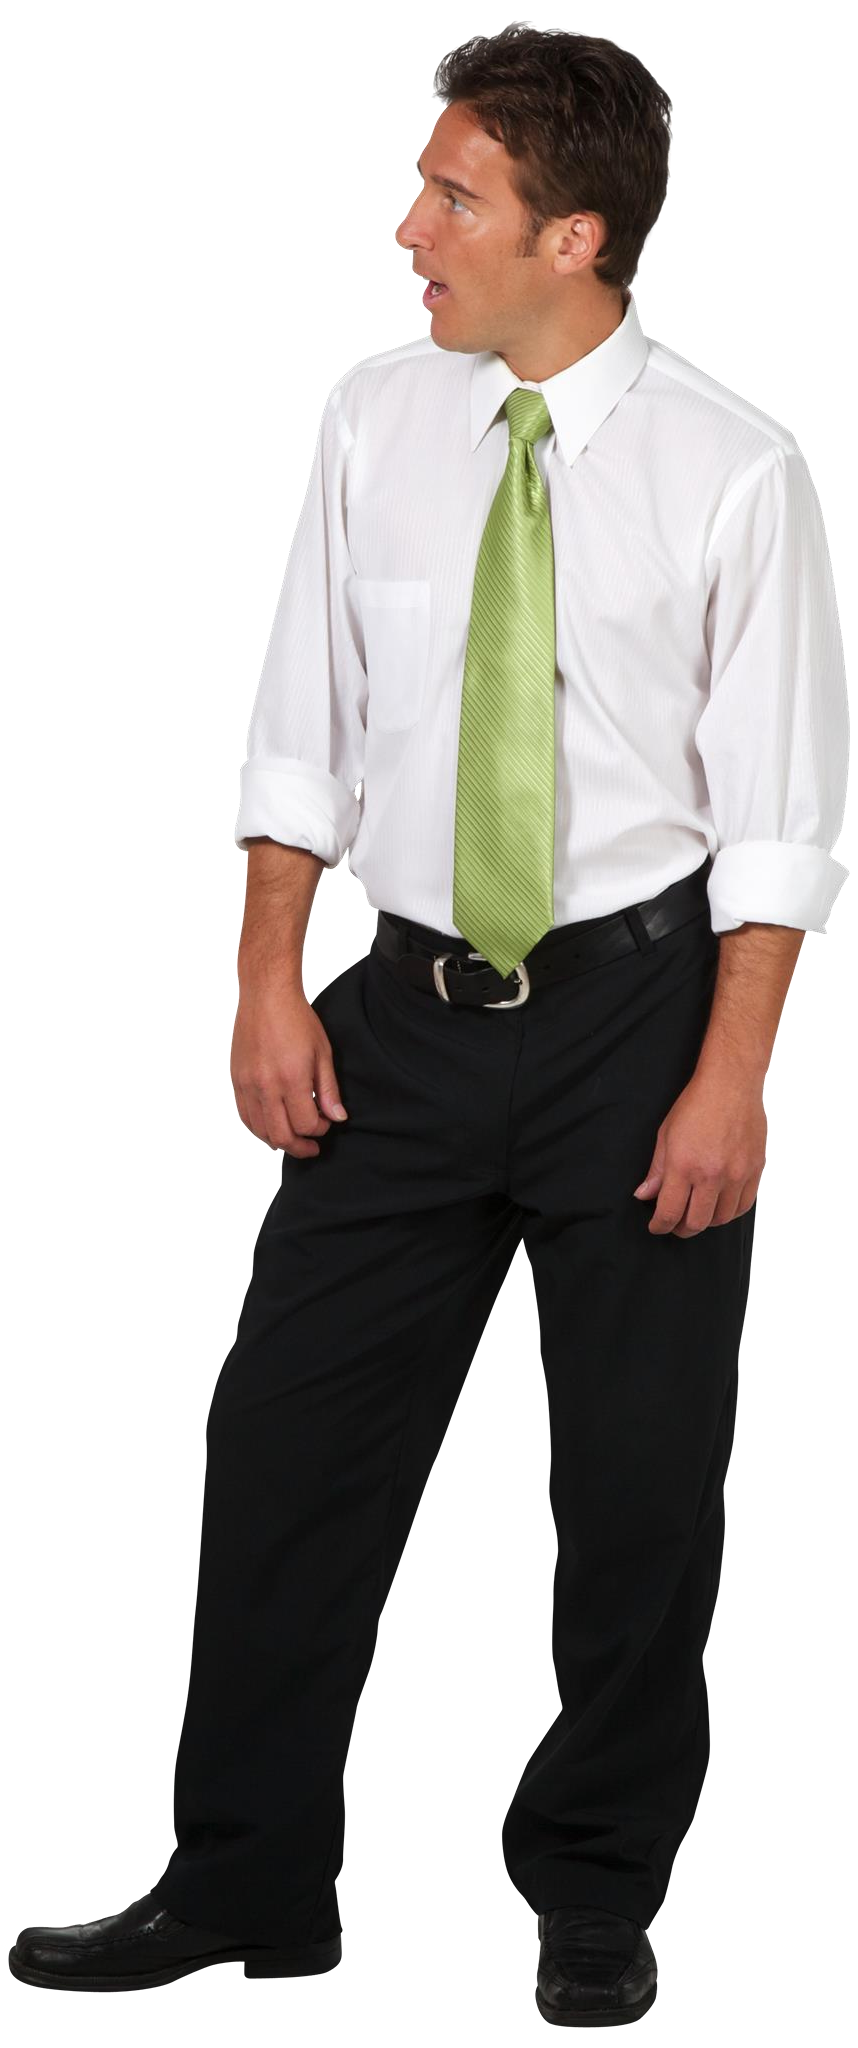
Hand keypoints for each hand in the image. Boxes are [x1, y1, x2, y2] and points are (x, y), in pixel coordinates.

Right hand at [231, 984, 348, 1157]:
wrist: (266, 996)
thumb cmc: (298, 1020)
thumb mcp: (322, 1052)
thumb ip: (328, 1089)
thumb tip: (337, 1118)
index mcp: (292, 1078)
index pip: (305, 1123)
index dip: (319, 1130)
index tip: (326, 1124)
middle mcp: (266, 1085)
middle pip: (281, 1135)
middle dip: (299, 1147)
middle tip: (312, 1148)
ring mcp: (247, 1084)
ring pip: (260, 1131)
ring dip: (278, 1142)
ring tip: (292, 1141)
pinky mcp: (236, 1081)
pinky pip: (244, 1117)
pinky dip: (258, 1129)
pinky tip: (271, 1128)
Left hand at [632, 1069, 765, 1235]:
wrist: (732, 1084)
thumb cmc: (696, 1105)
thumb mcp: (666, 1135)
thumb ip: (657, 1170)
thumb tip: (644, 1195)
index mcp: (684, 1165)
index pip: (670, 1212)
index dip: (660, 1226)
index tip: (657, 1226)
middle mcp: (712, 1174)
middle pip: (697, 1223)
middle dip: (682, 1229)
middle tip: (676, 1225)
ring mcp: (737, 1174)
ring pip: (722, 1218)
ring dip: (707, 1222)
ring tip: (698, 1215)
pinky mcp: (756, 1170)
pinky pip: (744, 1206)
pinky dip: (730, 1212)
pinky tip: (720, 1207)